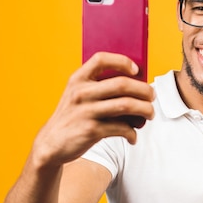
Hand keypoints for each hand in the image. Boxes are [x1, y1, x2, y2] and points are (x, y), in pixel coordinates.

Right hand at [31, 52, 154, 167]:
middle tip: (152, 96)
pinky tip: (133, 136)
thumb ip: (99, 88)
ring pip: (126, 105)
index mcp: (78, 79)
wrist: (51, 144)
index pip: (101, 59)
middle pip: (122, 84)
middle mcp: (81, 93)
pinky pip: (121, 128)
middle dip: (144, 90)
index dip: (122, 61)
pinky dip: (132, 133)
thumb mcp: (78, 96)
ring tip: (150, 114)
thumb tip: (136, 87)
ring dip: (145, 109)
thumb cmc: (72, 117)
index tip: (136, 70)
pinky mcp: (91, 130)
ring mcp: (86, 112)